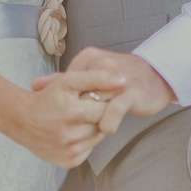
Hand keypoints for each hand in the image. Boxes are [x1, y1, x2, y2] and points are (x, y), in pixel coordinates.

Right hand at [12, 66, 125, 167]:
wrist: (21, 120)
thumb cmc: (47, 97)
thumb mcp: (69, 80)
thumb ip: (98, 78)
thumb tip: (124, 81)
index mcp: (74, 113)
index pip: (107, 107)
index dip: (103, 100)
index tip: (95, 96)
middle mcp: (73, 136)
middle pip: (103, 124)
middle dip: (99, 114)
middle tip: (86, 107)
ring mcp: (71, 152)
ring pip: (98, 137)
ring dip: (93, 127)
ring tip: (78, 118)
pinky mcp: (69, 162)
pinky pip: (89, 149)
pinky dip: (85, 140)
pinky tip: (73, 131)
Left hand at [32, 48, 175, 136]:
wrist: (157, 75)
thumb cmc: (121, 77)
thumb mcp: (91, 72)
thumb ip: (63, 79)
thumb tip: (34, 85)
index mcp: (89, 58)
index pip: (66, 82)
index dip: (60, 102)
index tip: (58, 116)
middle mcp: (100, 65)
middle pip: (78, 93)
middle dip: (72, 114)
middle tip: (66, 129)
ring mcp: (115, 79)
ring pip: (93, 103)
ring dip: (88, 121)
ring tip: (83, 133)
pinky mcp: (130, 92)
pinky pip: (113, 110)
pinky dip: (107, 122)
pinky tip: (105, 129)